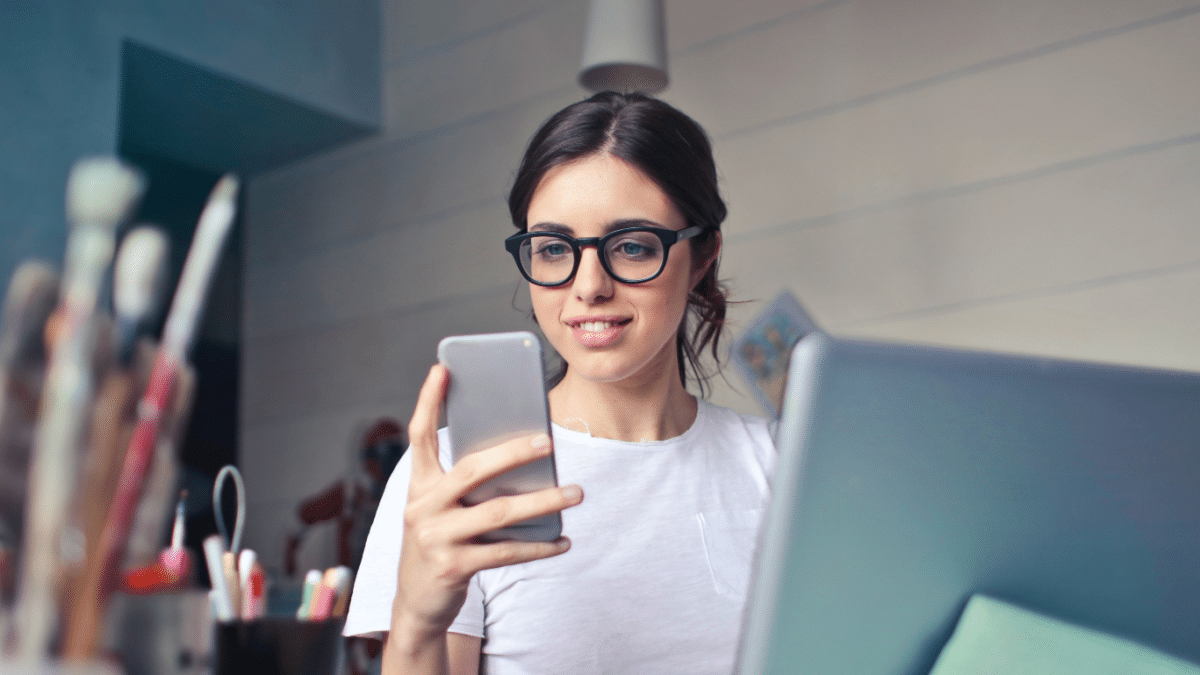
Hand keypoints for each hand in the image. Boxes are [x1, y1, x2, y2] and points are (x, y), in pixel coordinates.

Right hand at [392, 365, 582, 638]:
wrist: (417, 604)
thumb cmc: (440, 543)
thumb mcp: (442, 510)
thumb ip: (468, 485)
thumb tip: (525, 458)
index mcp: (419, 485)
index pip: (419, 435)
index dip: (428, 401)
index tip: (442, 368)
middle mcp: (422, 507)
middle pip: (472, 470)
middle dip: (512, 453)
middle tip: (548, 441)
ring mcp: (435, 538)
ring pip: (498, 512)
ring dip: (542, 501)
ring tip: (575, 492)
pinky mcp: (453, 567)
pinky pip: (506, 552)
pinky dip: (539, 547)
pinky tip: (563, 540)